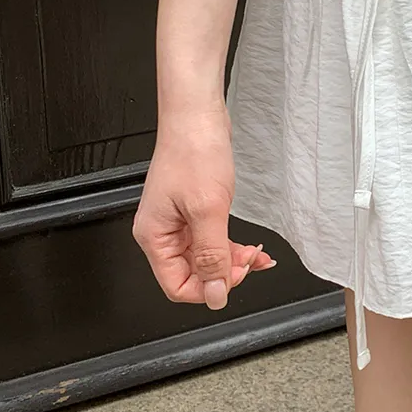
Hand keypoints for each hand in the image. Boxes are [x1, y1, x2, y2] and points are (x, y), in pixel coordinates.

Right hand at [132, 104, 274, 309]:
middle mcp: (162, 232)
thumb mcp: (207, 210)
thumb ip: (211, 255)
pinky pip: (211, 241)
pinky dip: (232, 247)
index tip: (233, 278)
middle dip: (224, 273)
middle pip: (193, 274)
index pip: (177, 286)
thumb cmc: (194, 151)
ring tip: (256, 255)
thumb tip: (214, 293)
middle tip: (249, 261)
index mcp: (155, 236)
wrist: (198, 117)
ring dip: (232, 261)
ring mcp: (177, 222)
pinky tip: (250, 247)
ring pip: (205, 258)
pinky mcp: (193, 212)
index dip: (207, 289)